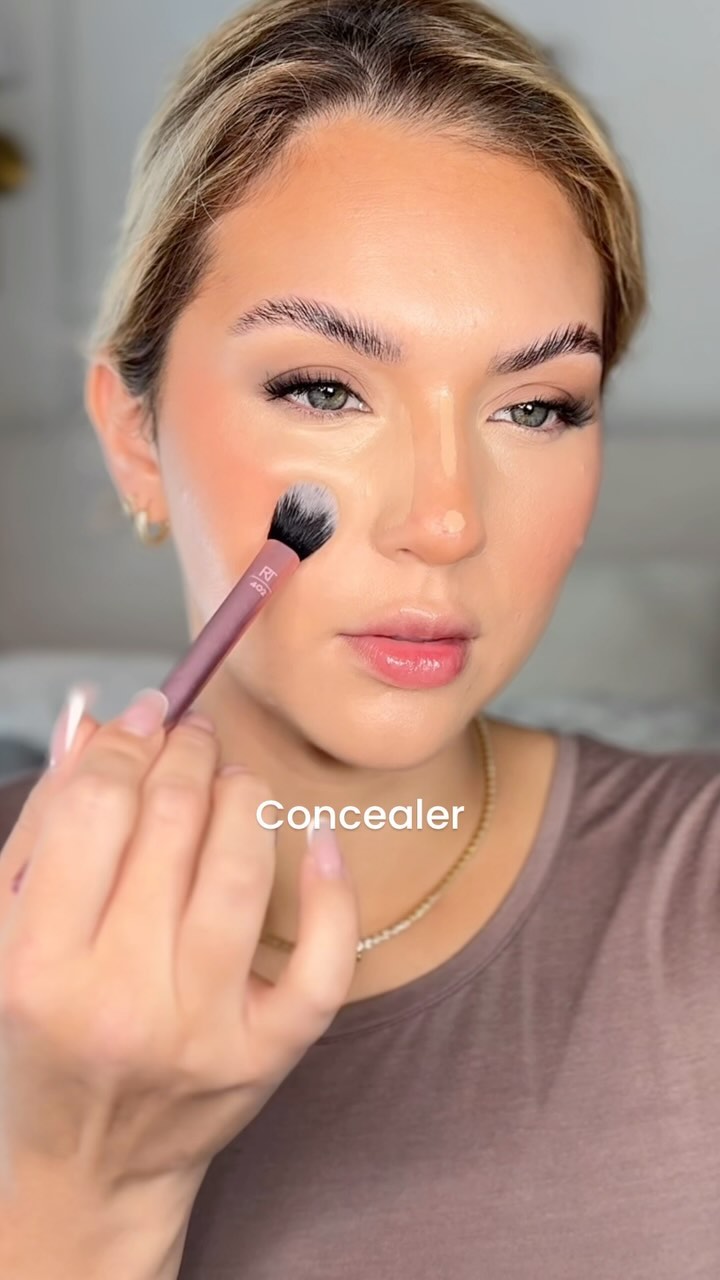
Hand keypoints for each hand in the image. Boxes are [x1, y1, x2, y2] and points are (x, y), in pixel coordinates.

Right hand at [0, 688, 359, 1210]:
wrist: (85, 1167)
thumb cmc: (40, 1037)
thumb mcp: (8, 932)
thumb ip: (46, 823)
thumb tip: (90, 717)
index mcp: (38, 967)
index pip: (96, 811)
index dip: (128, 742)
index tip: (148, 713)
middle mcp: (122, 1002)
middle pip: (173, 827)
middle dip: (188, 755)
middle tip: (192, 735)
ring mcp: (203, 1033)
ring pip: (245, 873)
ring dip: (246, 798)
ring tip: (233, 782)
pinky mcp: (266, 1056)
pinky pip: (325, 959)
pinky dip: (333, 887)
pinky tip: (319, 837)